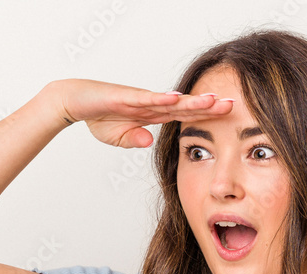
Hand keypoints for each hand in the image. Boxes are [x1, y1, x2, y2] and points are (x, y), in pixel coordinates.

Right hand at [51, 78, 232, 148]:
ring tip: (213, 100)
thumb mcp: (119, 136)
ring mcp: (140, 100)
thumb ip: (135, 139)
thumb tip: (148, 141)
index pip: (185, 115)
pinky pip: (146, 99)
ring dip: (192, 101)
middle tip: (232, 105)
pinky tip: (176, 98)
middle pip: (185, 106)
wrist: (74, 102)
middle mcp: (151, 105)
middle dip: (208, 106)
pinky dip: (161, 99)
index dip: (205, 115)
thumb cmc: (97, 116)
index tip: (226, 115)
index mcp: (153, 115)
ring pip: (171, 101)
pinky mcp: (125, 97)